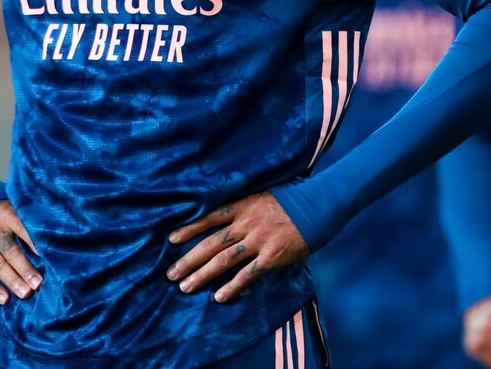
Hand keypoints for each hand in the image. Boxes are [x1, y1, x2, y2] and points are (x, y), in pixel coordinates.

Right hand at [0, 199, 41, 305]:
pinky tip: (5, 299)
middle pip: (10, 251)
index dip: (34, 243)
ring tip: (26, 293)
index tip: (48, 257)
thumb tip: (51, 237)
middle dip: (25, 268)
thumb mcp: (8, 207)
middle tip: (38, 283)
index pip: (22, 228)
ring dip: (12, 281)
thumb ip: (24, 220)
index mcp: (5, 214)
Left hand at [165, 192, 308, 302]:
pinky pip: (248, 275)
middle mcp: (246, 223)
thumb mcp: (264, 194)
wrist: (319, 204)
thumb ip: (246, 205)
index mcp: (243, 206)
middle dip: (189, 259)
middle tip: (171, 274)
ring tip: (186, 287)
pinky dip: (233, 286)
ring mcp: (258, 241)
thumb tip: (230, 214)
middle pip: (211, 243)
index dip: (189, 229)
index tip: (172, 240)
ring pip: (224, 260)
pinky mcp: (272, 256)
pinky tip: (219, 296)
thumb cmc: (293, 197)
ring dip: (203, 274)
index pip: (209, 218)